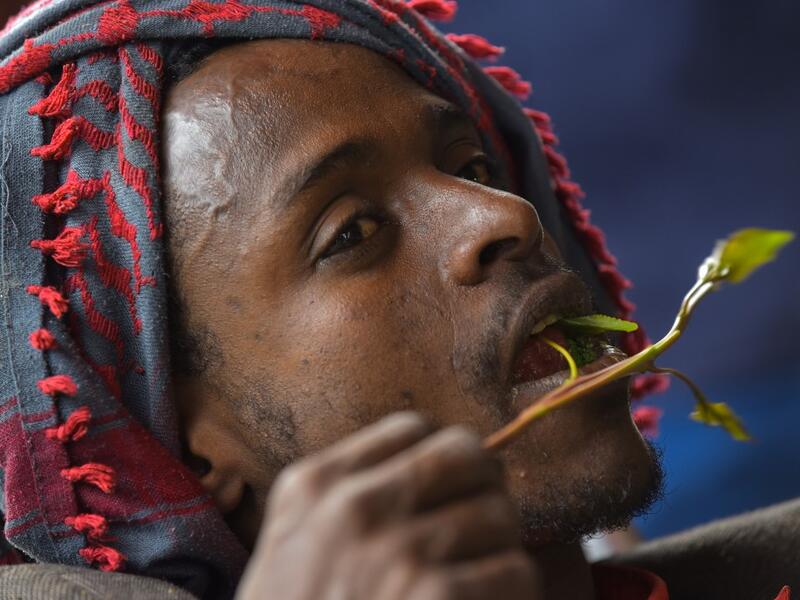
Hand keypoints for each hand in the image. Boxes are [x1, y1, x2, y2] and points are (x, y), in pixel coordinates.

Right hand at [236, 412, 540, 599]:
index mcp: (314, 485)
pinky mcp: (437, 598)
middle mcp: (353, 507)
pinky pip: (517, 572)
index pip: (413, 429)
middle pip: (466, 455)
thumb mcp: (294, 544)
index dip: (442, 458)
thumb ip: (347, 496)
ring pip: (500, 513)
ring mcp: (396, 551)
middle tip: (478, 528)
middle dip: (483, 489)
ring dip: (498, 549)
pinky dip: (510, 595)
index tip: (447, 491)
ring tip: (473, 578)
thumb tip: (436, 469)